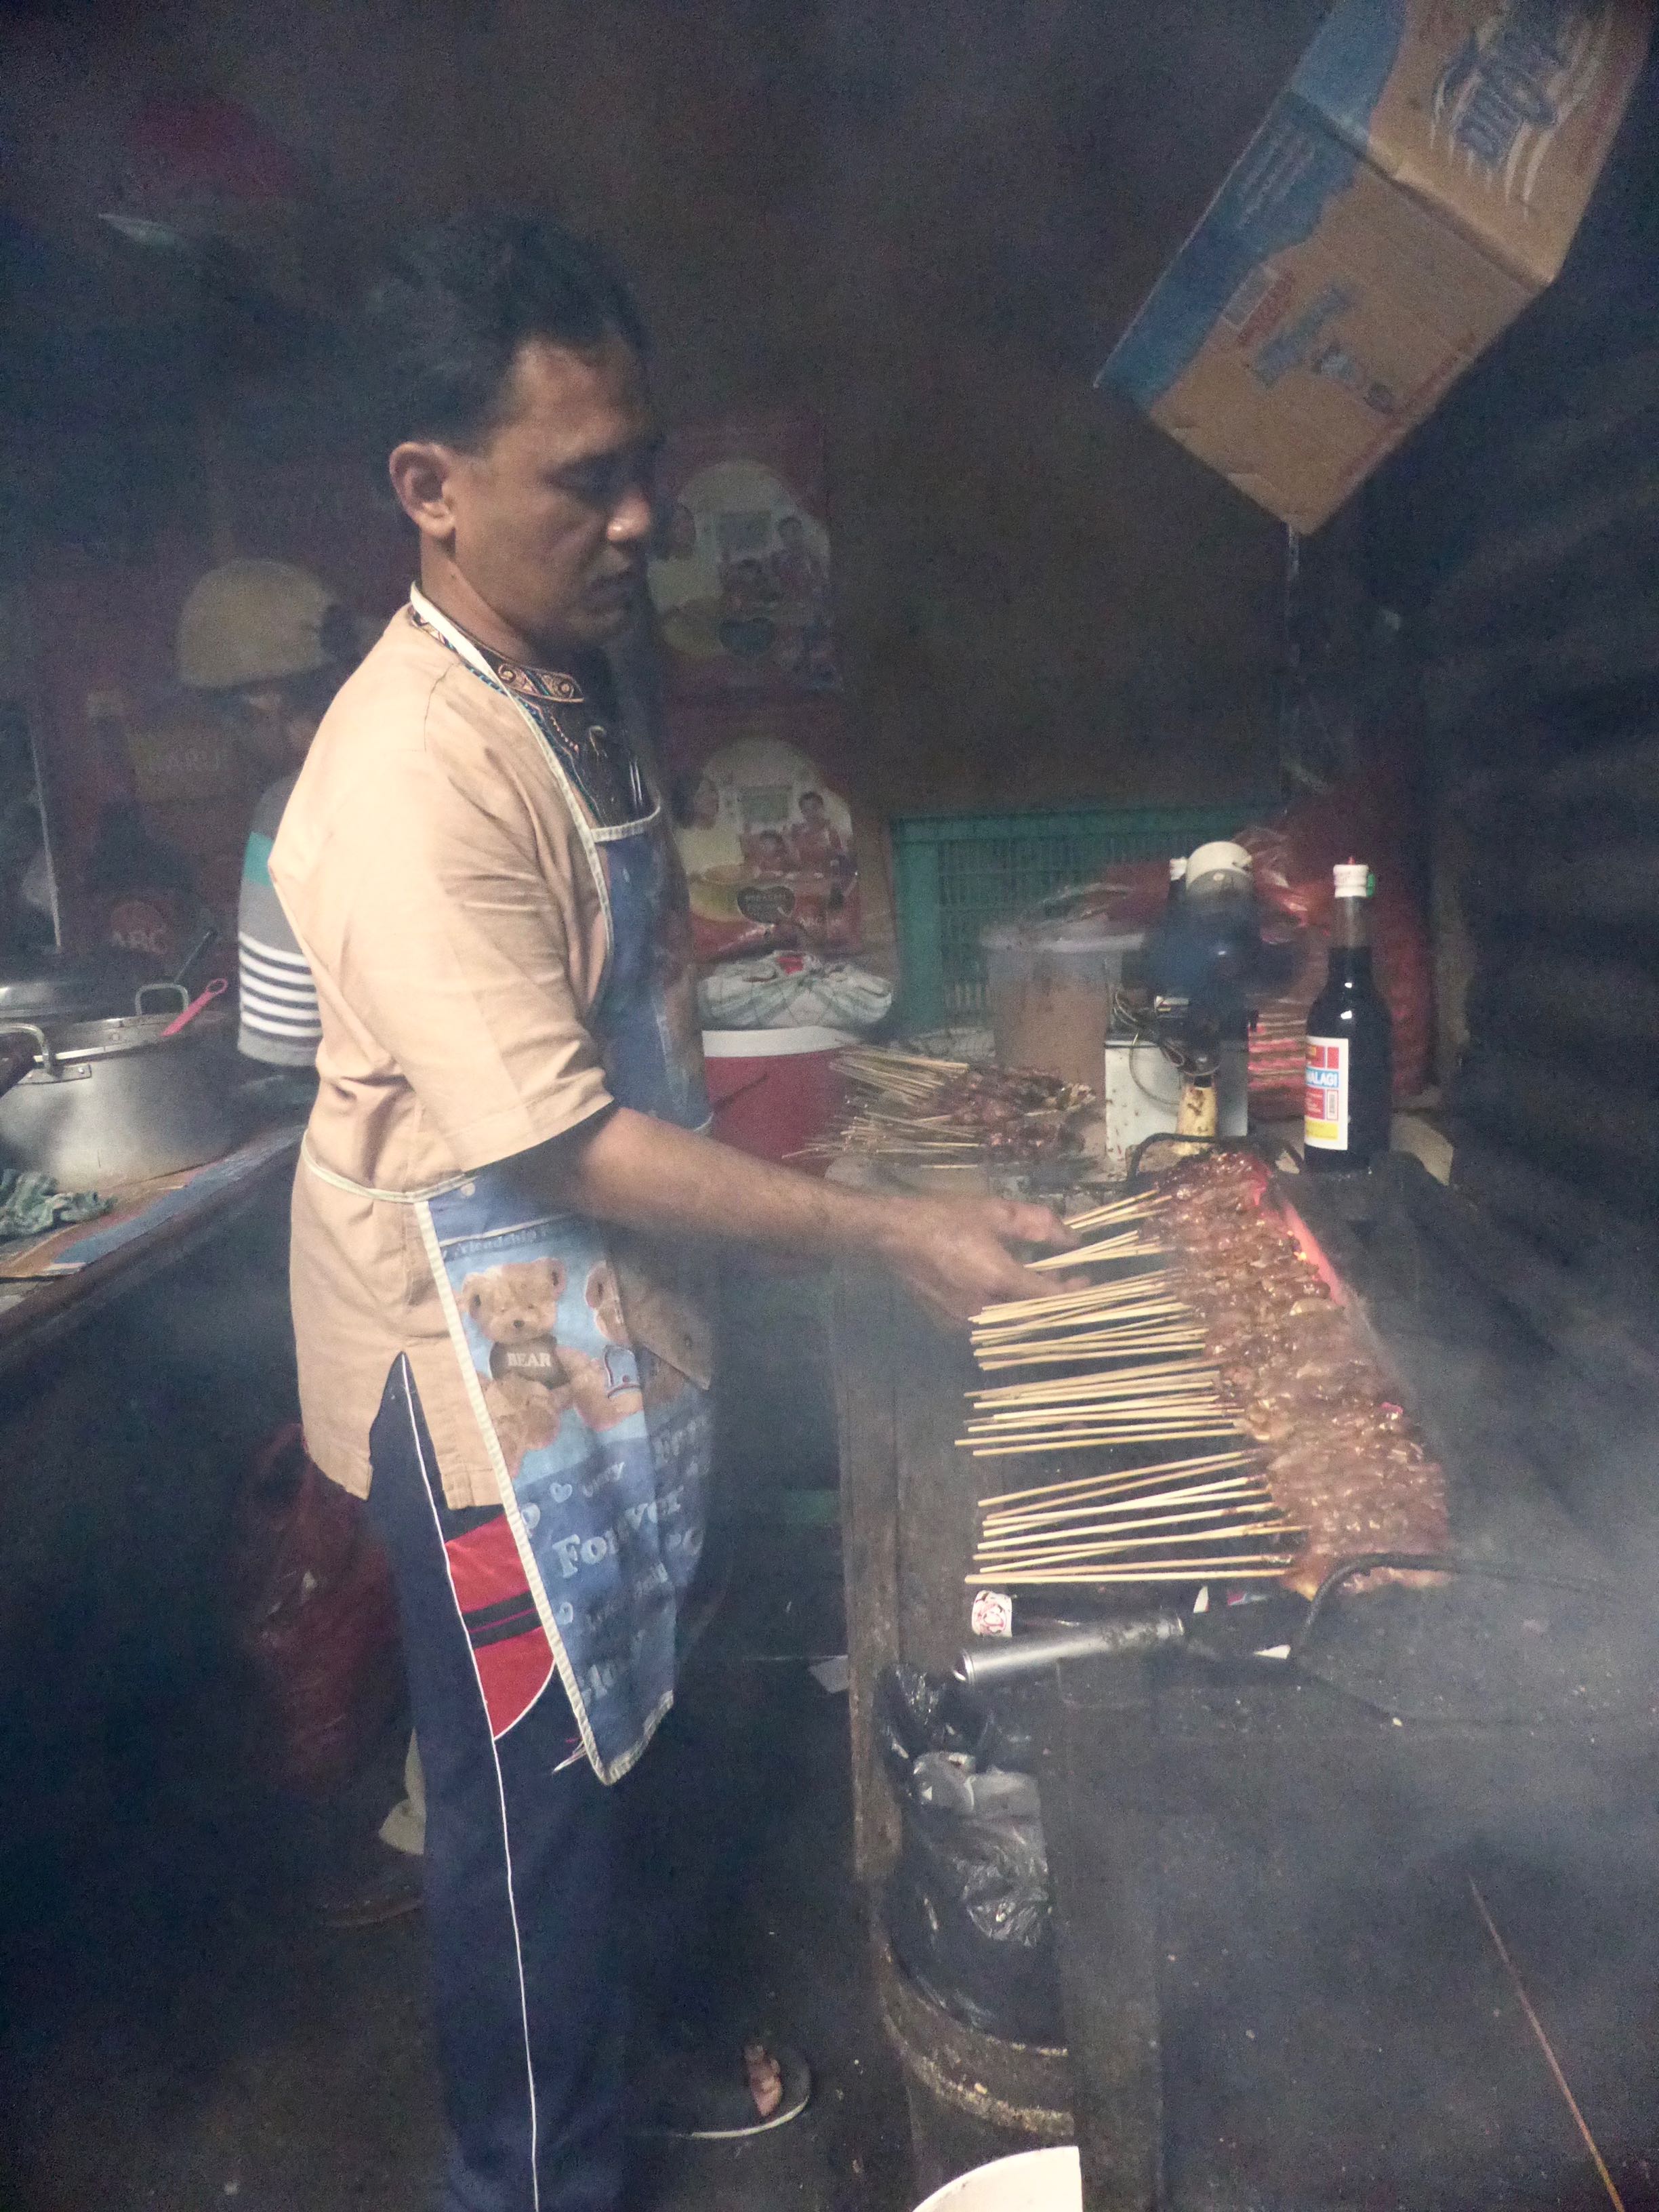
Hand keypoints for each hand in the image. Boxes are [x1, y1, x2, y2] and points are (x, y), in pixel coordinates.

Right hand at [876, 1196, 1081, 1325]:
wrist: (892, 1235)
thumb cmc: (943, 1218)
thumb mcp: (993, 1211)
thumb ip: (1036, 1225)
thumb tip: (1070, 1237)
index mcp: (998, 1280)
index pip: (1050, 1297)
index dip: (1074, 1292)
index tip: (1087, 1279)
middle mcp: (985, 1310)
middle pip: (1034, 1316)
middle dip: (1053, 1301)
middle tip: (1065, 1280)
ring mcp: (965, 1323)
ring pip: (1011, 1324)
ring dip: (1028, 1308)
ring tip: (1034, 1283)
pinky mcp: (950, 1327)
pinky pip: (988, 1326)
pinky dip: (1003, 1312)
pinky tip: (1001, 1292)